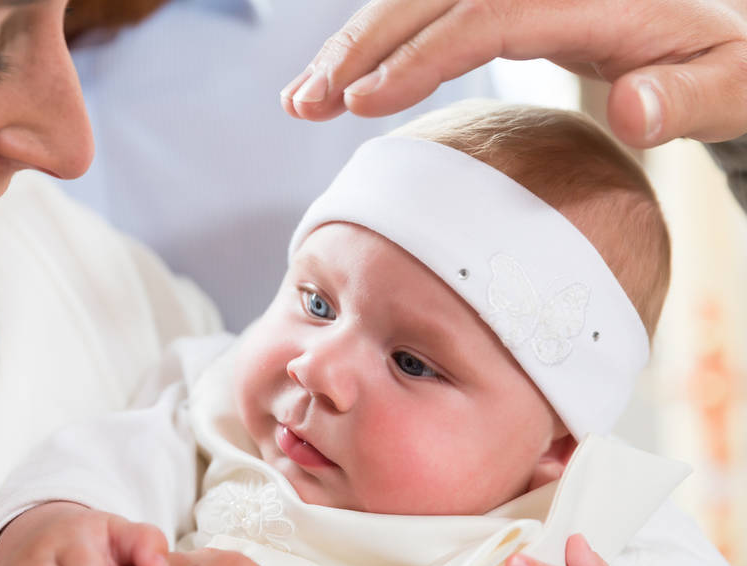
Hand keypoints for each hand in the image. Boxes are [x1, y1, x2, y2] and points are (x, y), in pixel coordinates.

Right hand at [280, 0, 746, 146]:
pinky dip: (385, 45)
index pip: (486, 14)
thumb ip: (690, 96)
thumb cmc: (735, 57)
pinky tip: (349, 79)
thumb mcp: (736, 81)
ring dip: (355, 46)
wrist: (730, 28)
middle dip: (360, 46)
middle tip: (303, 101)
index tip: (362, 101)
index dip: (418, 55)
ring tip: (304, 98)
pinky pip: (434, 12)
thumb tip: (636, 111)